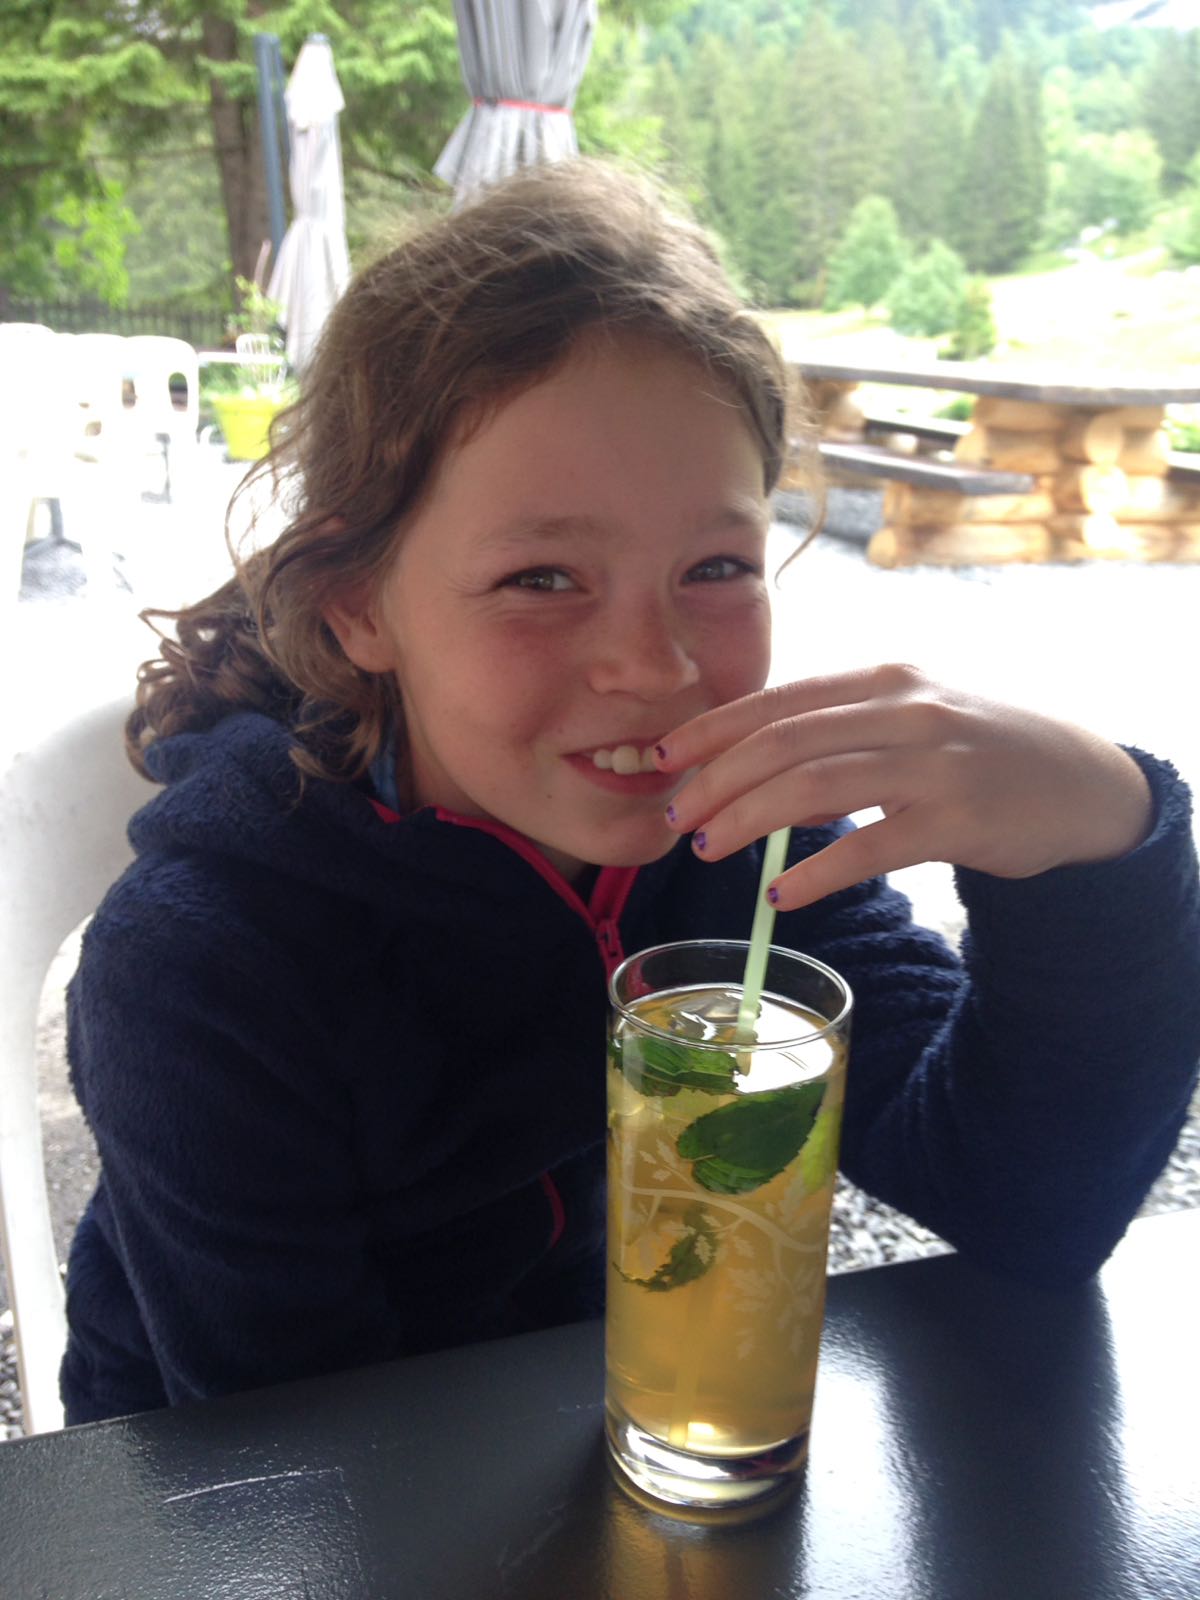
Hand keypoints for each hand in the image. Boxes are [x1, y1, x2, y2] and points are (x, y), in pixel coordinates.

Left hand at [658, 664, 1153, 910]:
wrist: (1083, 782)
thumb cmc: (979, 751)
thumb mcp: (908, 722)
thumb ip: (836, 740)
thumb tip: (753, 776)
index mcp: (883, 679)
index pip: (779, 699)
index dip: (713, 729)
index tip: (662, 756)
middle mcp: (904, 710)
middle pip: (785, 740)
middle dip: (715, 778)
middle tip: (671, 814)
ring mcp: (933, 762)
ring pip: (815, 785)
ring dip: (747, 818)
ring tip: (704, 847)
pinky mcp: (958, 819)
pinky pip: (871, 846)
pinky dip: (817, 871)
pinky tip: (780, 894)